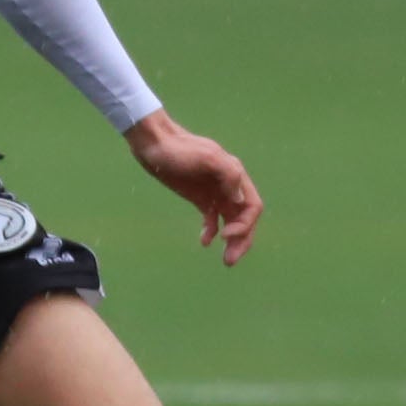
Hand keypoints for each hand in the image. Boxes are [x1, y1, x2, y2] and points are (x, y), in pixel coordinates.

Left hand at [125, 110, 263, 265]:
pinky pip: (212, 219)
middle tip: (230, 261)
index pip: (251, 206)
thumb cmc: (178, 149)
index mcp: (235, 175)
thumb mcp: (205, 157)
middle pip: (244, 218)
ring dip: (231, 241)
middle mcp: (229, 185)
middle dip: (242, 240)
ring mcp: (214, 192)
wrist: (153, 143)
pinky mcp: (200, 197)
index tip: (226, 236)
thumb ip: (227, 174)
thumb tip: (239, 199)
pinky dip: (211, 231)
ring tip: (225, 260)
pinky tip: (204, 242)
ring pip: (230, 221)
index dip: (245, 224)